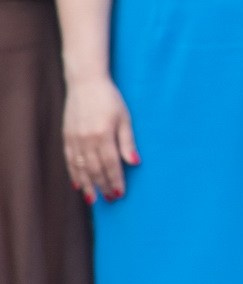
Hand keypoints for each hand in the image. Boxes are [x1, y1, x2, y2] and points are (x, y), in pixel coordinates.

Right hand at [62, 76, 137, 201]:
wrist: (85, 83)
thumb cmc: (109, 99)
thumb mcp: (124, 118)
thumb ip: (128, 142)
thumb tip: (135, 163)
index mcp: (103, 135)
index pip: (111, 164)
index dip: (115, 180)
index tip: (120, 193)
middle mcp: (87, 139)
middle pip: (95, 170)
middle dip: (103, 186)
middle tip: (110, 199)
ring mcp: (74, 139)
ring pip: (80, 168)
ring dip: (88, 185)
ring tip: (93, 199)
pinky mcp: (66, 137)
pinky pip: (70, 160)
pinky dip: (74, 174)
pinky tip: (77, 185)